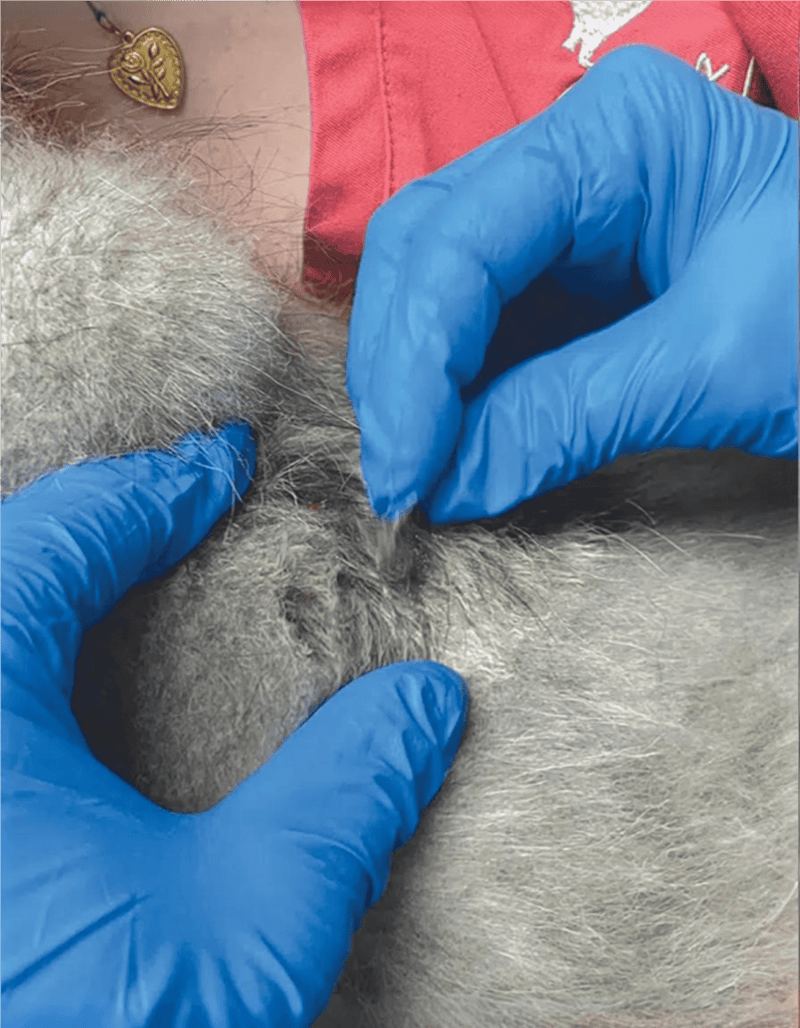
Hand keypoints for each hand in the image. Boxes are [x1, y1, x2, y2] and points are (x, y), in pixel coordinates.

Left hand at [1, 424, 467, 1027]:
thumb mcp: (246, 928)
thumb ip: (345, 799)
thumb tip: (427, 705)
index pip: (56, 540)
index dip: (150, 488)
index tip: (217, 464)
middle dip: (85, 519)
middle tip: (175, 506)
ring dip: (37, 585)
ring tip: (123, 578)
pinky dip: (17, 660)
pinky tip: (66, 700)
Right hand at [347, 44, 797, 522]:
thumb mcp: (716, 364)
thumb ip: (569, 417)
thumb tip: (449, 485)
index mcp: (616, 136)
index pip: (460, 236)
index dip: (414, 359)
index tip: (403, 468)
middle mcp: (574, 160)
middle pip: (426, 251)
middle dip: (400, 369)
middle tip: (398, 478)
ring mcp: (567, 219)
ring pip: (439, 292)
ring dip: (417, 388)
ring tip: (419, 475)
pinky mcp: (572, 281)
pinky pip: (484, 333)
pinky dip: (457, 397)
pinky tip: (453, 450)